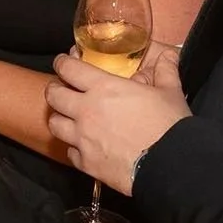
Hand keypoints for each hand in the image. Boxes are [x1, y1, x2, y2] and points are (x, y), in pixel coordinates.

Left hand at [46, 47, 191, 195]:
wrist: (168, 165)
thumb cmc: (168, 126)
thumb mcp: (169, 92)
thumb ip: (165, 71)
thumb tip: (168, 57)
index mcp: (103, 88)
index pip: (68, 68)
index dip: (62, 62)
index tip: (62, 62)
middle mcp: (86, 111)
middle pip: (52, 96)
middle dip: (54, 90)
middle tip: (60, 89)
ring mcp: (83, 138)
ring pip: (54, 125)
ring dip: (59, 119)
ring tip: (67, 118)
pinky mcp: (86, 163)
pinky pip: (69, 152)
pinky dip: (74, 148)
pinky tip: (84, 146)